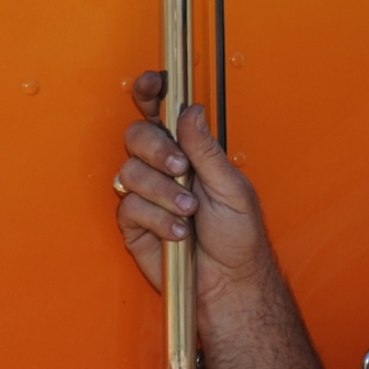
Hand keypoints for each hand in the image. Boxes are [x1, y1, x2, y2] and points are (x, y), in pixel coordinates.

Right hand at [110, 68, 275, 310]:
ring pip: (130, 171)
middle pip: (137, 136)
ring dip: (162, 192)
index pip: (162, 113)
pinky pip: (129, 207)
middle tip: (180, 168)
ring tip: (189, 212)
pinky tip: (178, 232)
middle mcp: (164, 168)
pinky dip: (157, 219)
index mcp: (190, 152)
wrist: (227, 284)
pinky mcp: (134, 222)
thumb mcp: (232, 188)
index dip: (151, 94)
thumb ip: (207, 150)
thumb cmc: (238, 239)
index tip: (152, 83)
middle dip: (157, 150)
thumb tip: (191, 110)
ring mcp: (146, 194)